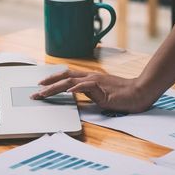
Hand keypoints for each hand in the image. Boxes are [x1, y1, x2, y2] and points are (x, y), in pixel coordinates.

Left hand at [30, 70, 154, 112]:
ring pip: (70, 81)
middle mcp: (90, 77)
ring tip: (43, 93)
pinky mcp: (102, 89)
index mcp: (90, 78)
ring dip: (55, 87)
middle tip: (35, 92)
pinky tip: (67, 91)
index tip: (41, 85)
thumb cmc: (123, 95)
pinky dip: (75, 88)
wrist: (139, 92)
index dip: (53, 79)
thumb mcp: (102, 95)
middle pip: (64, 77)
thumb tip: (77, 98)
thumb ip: (89, 95)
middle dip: (48, 84)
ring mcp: (96, 82)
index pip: (68, 76)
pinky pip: (86, 86)